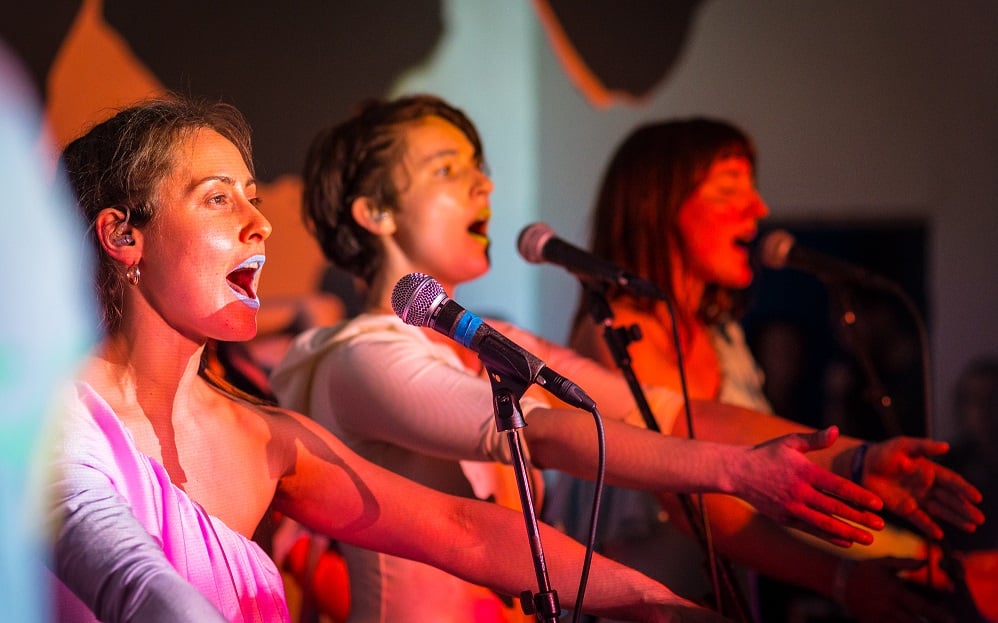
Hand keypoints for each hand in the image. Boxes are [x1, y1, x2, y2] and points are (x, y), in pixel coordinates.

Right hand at [739, 426, 885, 546]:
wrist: (736, 472)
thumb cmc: (767, 454)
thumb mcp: (790, 442)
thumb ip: (815, 439)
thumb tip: (836, 430)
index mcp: (804, 471)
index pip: (838, 486)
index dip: (859, 496)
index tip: (878, 504)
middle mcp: (799, 491)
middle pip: (835, 507)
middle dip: (860, 517)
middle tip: (882, 525)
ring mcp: (790, 507)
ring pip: (824, 523)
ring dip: (848, 532)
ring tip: (869, 539)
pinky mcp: (784, 518)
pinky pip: (811, 528)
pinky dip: (829, 536)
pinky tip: (846, 540)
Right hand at [841, 557, 955, 622]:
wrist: (838, 581)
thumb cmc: (864, 570)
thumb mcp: (884, 563)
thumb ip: (905, 563)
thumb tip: (925, 562)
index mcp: (894, 592)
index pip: (922, 607)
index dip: (939, 615)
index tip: (951, 619)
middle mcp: (889, 608)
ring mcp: (880, 618)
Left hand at [861, 438, 983, 539]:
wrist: (862, 466)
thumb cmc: (885, 453)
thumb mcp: (904, 445)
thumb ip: (924, 447)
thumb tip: (946, 446)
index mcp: (929, 471)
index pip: (951, 482)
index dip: (964, 489)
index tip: (977, 498)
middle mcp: (926, 487)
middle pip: (950, 499)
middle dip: (965, 509)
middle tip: (980, 519)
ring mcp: (917, 499)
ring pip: (940, 510)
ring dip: (955, 519)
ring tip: (971, 527)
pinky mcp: (904, 509)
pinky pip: (919, 519)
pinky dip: (929, 526)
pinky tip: (940, 535)